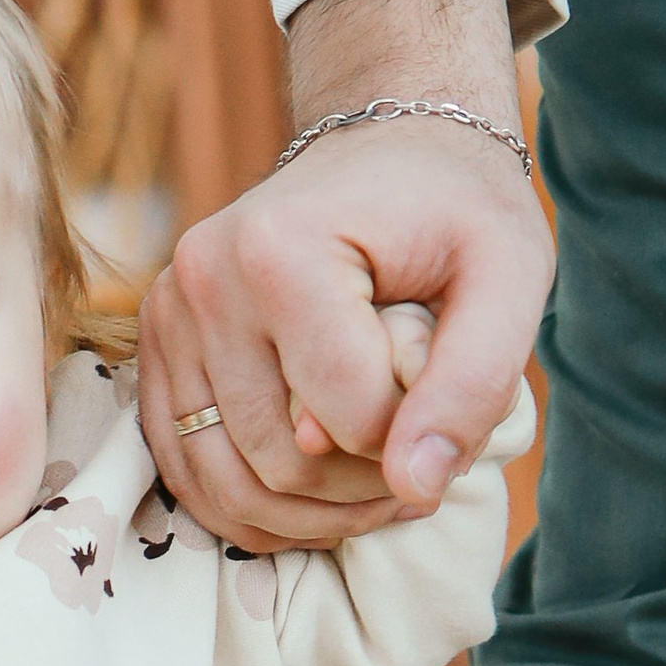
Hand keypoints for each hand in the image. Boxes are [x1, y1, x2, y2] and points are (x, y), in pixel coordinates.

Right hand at [136, 0, 551, 552]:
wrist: (390, 150)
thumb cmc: (459, 211)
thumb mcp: (510, 276)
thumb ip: (474, 381)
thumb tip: (417, 489)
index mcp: (279, 252)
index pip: (346, 419)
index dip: (413, 444)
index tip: (450, 417)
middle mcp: (202, 282)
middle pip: (280, 462)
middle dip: (362, 490)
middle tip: (419, 466)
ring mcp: (167, 317)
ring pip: (226, 486)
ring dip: (310, 516)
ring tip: (374, 489)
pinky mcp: (155, 348)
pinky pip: (187, 473)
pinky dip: (253, 510)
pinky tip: (315, 497)